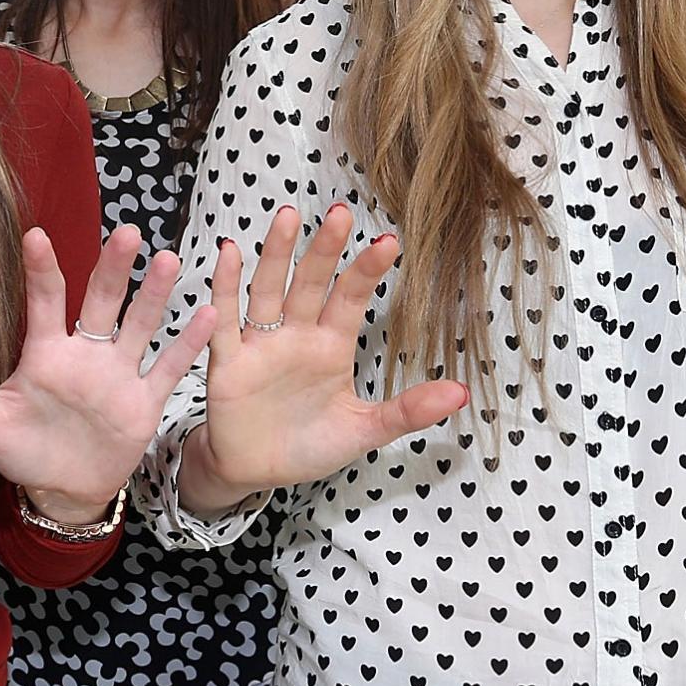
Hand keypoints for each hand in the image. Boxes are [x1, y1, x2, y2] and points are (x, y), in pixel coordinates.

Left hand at [0, 225, 214, 522]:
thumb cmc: (22, 449)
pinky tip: (208, 314)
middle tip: (127, 232)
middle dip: (113, 269)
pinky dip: (187, 344)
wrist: (63, 489)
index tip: (34, 235)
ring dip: (153, 295)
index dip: (40, 270)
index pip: (44, 302)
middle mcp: (85, 354)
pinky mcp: (143, 400)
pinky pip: (167, 368)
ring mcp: (117, 374)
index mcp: (45, 353)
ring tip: (167, 260)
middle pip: (101, 302)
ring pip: (139, 325)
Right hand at [194, 204, 466, 494]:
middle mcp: (296, 335)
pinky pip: (225, 320)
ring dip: (276, 253)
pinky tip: (230, 252)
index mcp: (330, 346)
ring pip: (268, 289)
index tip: (389, 242)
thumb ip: (407, 410)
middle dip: (325, 248)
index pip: (350, 298)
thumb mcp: (363, 431)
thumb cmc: (307, 446)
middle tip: (341, 212)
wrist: (253, 472)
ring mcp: (261, 344)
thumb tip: (461, 393)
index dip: (366, 271)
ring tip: (288, 216)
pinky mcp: (228, 361)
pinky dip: (224, 287)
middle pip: (310, 283)